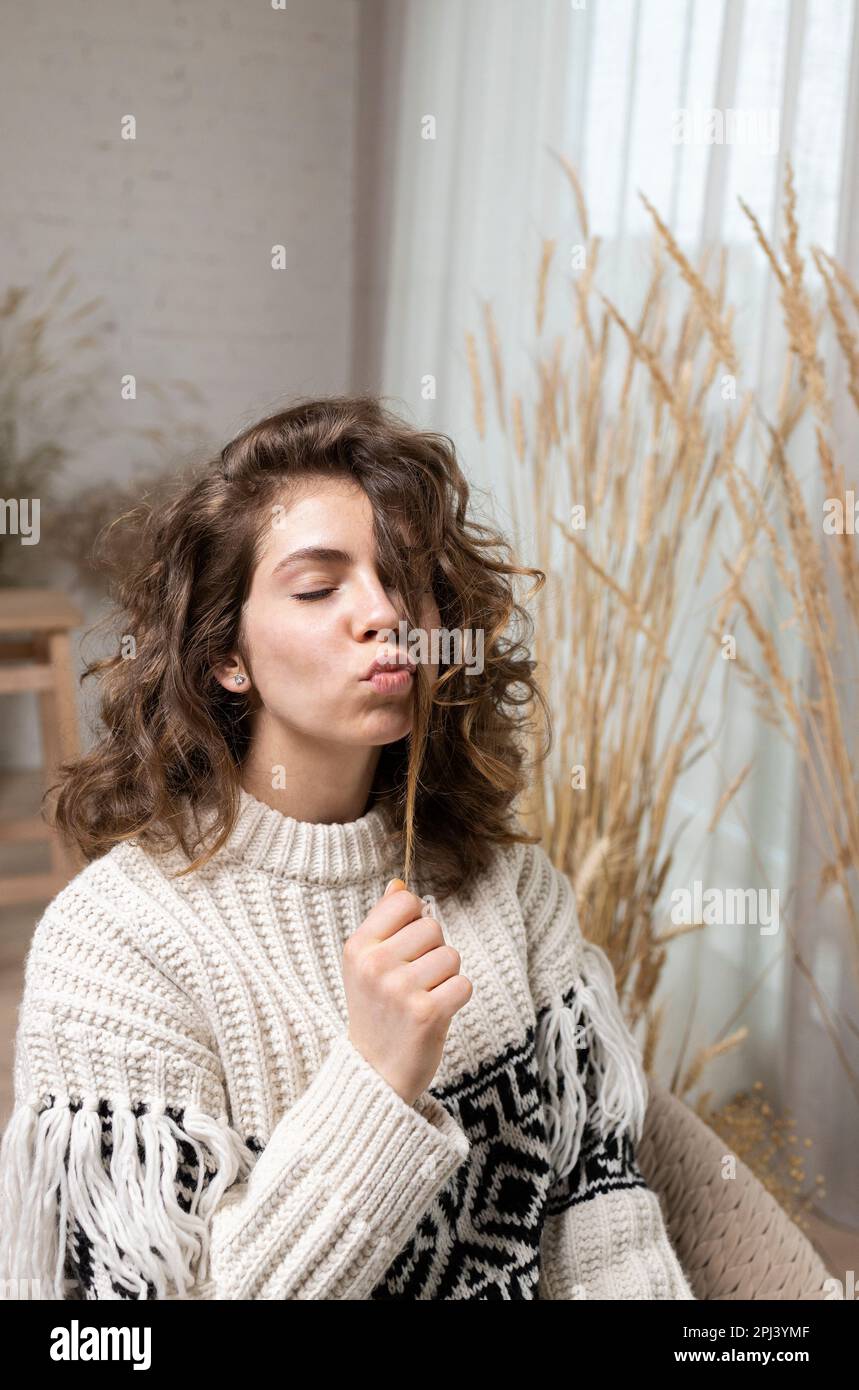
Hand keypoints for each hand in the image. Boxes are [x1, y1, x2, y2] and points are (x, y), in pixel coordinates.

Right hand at [343, 878, 473, 1105]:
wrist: (375, 1074)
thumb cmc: (376, 1012)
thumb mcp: (365, 965)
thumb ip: (383, 923)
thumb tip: (398, 884)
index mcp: (358, 947)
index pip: (404, 900)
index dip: (415, 920)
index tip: (406, 948)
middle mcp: (375, 965)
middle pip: (433, 926)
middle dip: (433, 951)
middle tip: (414, 982)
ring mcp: (400, 989)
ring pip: (451, 955)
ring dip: (446, 977)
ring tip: (423, 998)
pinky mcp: (427, 1013)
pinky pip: (464, 984)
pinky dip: (457, 998)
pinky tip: (436, 1013)